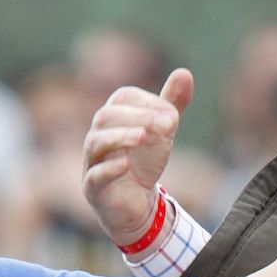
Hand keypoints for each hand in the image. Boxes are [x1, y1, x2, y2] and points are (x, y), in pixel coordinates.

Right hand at [83, 70, 192, 249]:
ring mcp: (91, 163)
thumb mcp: (162, 132)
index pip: (123, 98)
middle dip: (136, 117)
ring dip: (121, 137)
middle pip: (105, 116)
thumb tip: (184, 72)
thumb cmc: (143, 162)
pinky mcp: (93, 189)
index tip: (172, 115)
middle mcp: (97, 137)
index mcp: (112, 118)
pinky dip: (108, 169)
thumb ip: (171, 105)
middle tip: (166, 124)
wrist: (137, 203)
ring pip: (95, 143)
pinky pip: (94, 176)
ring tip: (144, 137)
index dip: (147, 102)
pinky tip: (126, 165)